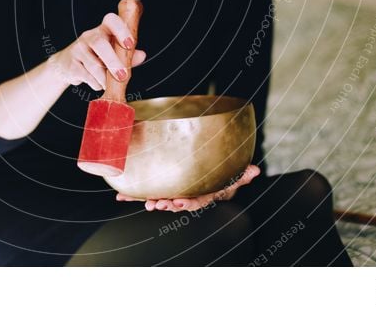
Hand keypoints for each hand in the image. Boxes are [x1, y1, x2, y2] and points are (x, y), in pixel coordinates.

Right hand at [48, 13, 145, 90]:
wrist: (66, 66)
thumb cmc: (94, 57)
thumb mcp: (112, 53)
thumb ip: (127, 55)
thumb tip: (141, 55)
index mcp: (103, 30)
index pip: (111, 21)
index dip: (121, 30)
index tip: (130, 44)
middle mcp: (89, 36)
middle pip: (99, 44)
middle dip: (113, 61)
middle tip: (122, 75)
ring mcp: (78, 49)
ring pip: (94, 65)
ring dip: (105, 78)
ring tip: (110, 84)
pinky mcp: (71, 65)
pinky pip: (86, 76)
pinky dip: (96, 83)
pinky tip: (98, 83)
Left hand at [115, 165, 261, 211]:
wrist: (212, 178)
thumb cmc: (222, 177)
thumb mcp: (235, 175)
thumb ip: (243, 174)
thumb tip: (255, 171)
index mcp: (203, 193)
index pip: (197, 200)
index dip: (189, 203)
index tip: (181, 202)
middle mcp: (187, 195)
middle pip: (176, 202)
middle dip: (166, 204)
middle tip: (157, 204)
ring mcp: (174, 191)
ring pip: (161, 198)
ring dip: (151, 201)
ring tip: (145, 203)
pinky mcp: (161, 186)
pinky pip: (147, 191)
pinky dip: (133, 194)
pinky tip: (121, 197)